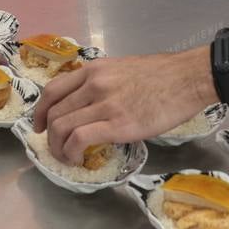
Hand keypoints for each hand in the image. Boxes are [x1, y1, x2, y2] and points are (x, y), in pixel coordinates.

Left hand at [32, 49, 214, 164]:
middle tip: (55, 148)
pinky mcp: (117, 124)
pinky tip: (78, 159)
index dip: (40, 111)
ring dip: (57, 148)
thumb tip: (93, 102)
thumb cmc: (164, 75)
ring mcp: (104, 104)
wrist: (188, 78)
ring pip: (61, 127)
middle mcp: (93, 84)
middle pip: (54, 112)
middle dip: (48, 135)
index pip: (53, 90)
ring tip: (67, 158)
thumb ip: (104, 83)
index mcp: (95, 70)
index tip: (40, 125)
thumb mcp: (124, 69)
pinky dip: (71, 152)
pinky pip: (79, 139)